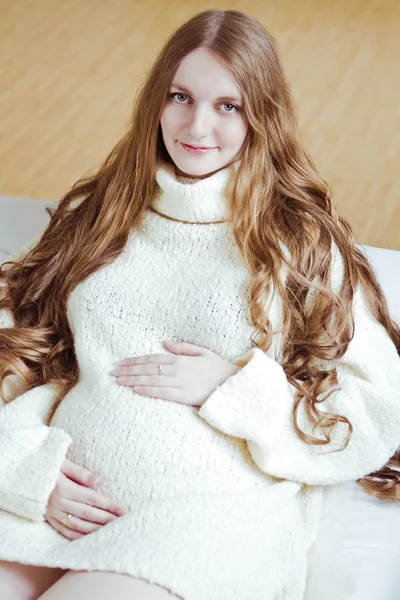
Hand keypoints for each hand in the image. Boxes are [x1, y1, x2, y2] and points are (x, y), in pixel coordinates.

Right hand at [45, 458, 124, 539]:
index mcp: (64, 488)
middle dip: (105, 519)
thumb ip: (80, 472)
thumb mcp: (62, 463)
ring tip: (109, 531)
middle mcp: (58, 502)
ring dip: (94, 530)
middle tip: (120, 523)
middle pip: (86, 514)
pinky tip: (89, 538)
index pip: (91, 498)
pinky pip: (64, 531)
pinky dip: (78, 536)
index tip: (122, 510)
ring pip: (76, 525)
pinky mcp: (47, 519)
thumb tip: (97, 480)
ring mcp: (52, 513)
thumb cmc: (47, 465)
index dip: (108, 505)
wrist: (22, 473)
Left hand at [111, 340, 240, 407]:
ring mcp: (180, 383)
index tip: (121, 363)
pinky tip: (135, 389)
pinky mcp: (183, 396)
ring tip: (118, 381)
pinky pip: (161, 393)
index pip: (152, 358)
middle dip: (128, 370)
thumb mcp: (202, 352)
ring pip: (151, 380)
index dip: (135, 361)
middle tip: (112, 373)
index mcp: (180, 359)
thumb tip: (165, 342)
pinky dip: (147, 390)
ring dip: (132, 380)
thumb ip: (182, 347)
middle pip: (147, 369)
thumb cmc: (218, 369)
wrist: (233, 385)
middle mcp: (177, 370)